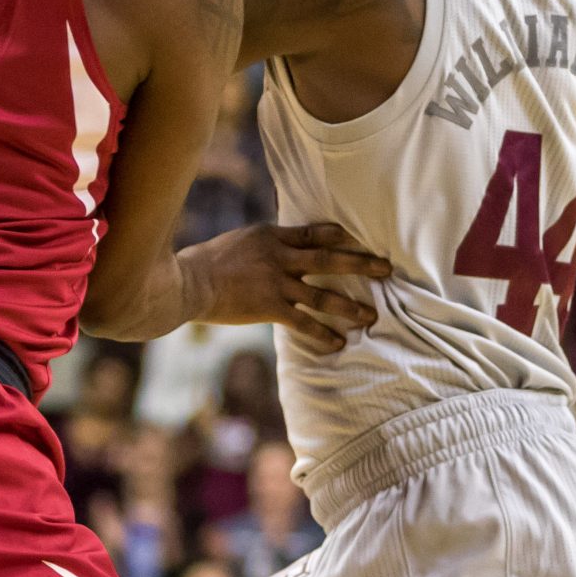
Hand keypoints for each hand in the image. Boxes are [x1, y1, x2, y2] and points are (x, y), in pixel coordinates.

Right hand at [181, 222, 390, 353]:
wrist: (188, 281)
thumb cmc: (205, 262)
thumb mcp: (238, 241)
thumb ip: (261, 245)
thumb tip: (273, 248)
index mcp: (271, 236)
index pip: (314, 232)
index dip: (339, 235)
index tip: (360, 238)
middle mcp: (280, 256)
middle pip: (330, 258)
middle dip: (361, 263)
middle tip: (386, 268)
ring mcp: (277, 282)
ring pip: (323, 294)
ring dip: (350, 305)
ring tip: (371, 315)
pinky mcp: (270, 307)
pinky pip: (304, 322)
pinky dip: (323, 333)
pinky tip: (338, 343)